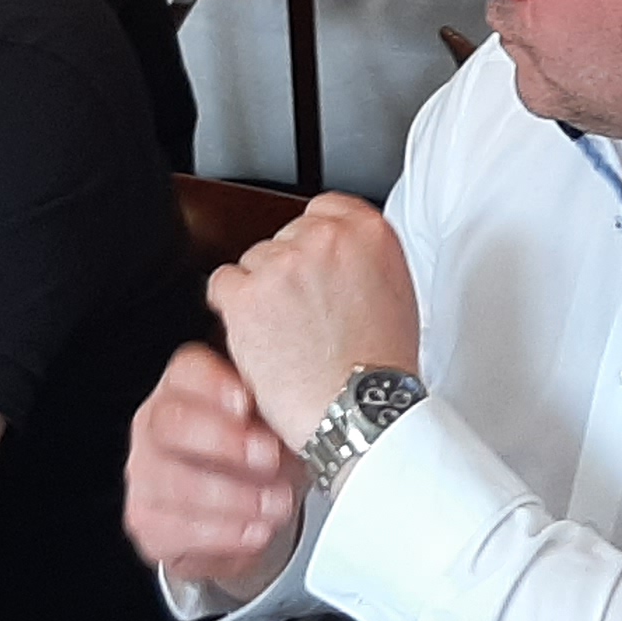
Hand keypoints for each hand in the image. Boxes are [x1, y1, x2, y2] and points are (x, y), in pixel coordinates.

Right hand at [122, 345, 301, 597]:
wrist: (250, 508)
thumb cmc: (264, 448)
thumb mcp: (280, 417)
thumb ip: (285, 396)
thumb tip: (322, 393)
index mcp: (188, 385)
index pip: (186, 371)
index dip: (214, 385)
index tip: (247, 401)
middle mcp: (157, 423)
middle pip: (170, 422)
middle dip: (222, 441)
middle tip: (269, 456)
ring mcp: (145, 473)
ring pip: (171, 481)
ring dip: (232, 496)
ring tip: (277, 503)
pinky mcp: (148, 522)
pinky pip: (173, 530)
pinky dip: (221, 533)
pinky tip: (255, 530)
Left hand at [204, 194, 419, 448]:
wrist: (361, 412)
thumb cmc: (381, 368)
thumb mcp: (398, 294)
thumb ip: (367, 260)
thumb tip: (342, 256)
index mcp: (369, 233)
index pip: (326, 208)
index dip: (313, 240)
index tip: (313, 263)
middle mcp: (326, 238)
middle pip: (286, 236)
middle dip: (288, 272)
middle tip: (302, 314)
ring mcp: (284, 264)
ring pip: (254, 261)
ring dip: (261, 293)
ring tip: (286, 334)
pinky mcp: (247, 295)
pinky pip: (223, 283)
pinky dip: (232, 310)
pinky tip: (257, 336)